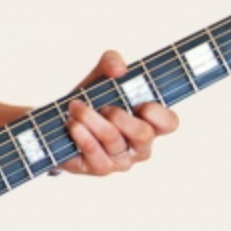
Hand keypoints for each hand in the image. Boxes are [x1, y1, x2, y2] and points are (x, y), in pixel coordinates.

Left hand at [61, 49, 178, 175]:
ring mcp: (122, 160)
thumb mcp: (100, 76)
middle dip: (120, 116)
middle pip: (143, 134)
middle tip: (103, 106)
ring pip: (113, 139)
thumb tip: (119, 68)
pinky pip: (95, 153)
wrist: (60, 123)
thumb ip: (111, 62)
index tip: (141, 104)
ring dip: (91, 118)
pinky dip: (82, 135)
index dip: (159, 114)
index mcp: (149, 121)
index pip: (169, 123)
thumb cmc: (91, 100)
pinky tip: (73, 124)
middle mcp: (140, 145)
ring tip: (75, 107)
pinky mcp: (101, 168)